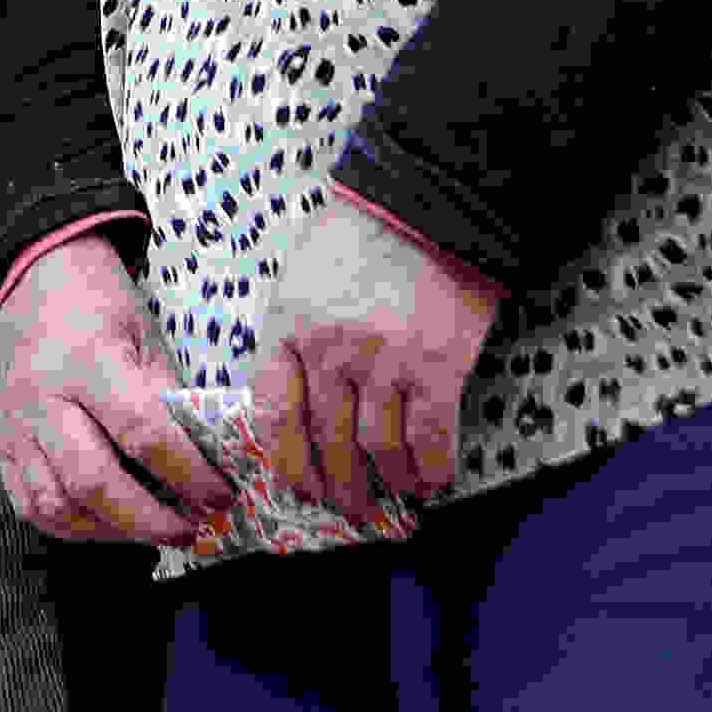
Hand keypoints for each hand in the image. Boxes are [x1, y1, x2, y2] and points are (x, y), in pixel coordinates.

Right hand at [0, 232, 235, 547]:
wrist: (30, 274)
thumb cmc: (97, 302)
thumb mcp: (146, 335)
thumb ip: (169, 398)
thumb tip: (206, 461)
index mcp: (87, 361)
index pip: (143, 434)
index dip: (188, 474)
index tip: (221, 496)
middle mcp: (42, 399)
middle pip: (94, 482)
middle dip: (150, 519)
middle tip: (191, 529)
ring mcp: (13, 425)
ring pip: (56, 503)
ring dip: (110, 529)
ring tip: (148, 528)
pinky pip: (28, 504)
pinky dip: (69, 525)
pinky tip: (104, 521)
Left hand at [245, 195, 501, 523]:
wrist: (426, 204)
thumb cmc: (357, 236)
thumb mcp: (299, 279)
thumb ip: (293, 334)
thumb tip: (297, 393)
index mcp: (287, 330)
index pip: (274, 416)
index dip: (287, 462)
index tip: (298, 486)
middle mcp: (329, 355)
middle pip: (326, 442)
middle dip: (336, 485)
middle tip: (347, 507)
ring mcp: (384, 365)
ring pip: (377, 449)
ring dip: (384, 483)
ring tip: (391, 498)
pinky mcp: (437, 369)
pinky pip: (430, 439)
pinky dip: (429, 469)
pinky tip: (430, 481)